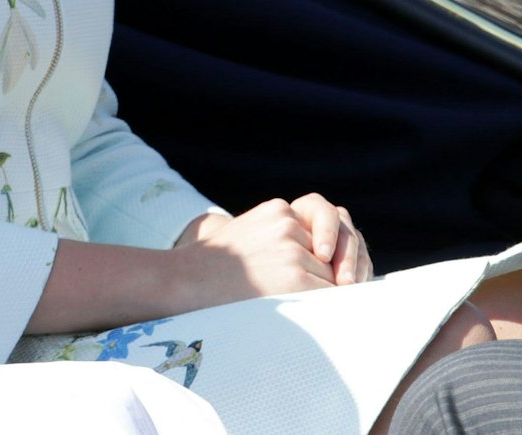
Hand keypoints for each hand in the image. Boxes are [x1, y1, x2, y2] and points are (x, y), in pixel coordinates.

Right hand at [172, 195, 363, 307]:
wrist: (184, 282)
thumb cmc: (214, 268)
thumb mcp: (252, 234)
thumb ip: (287, 237)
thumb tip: (336, 265)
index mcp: (278, 210)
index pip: (325, 236)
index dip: (328, 260)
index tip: (326, 274)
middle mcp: (288, 224)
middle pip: (333, 258)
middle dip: (325, 277)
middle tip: (298, 291)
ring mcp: (292, 250)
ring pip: (333, 280)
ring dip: (320, 295)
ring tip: (283, 301)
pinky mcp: (296, 278)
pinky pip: (330, 297)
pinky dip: (322, 309)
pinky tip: (295, 311)